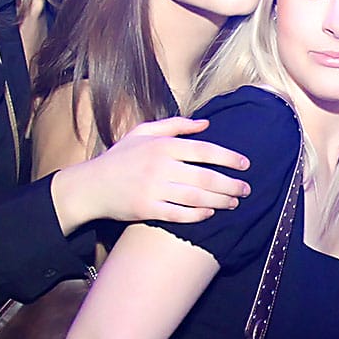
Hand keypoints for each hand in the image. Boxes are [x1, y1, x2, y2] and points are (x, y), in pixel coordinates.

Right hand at [51, 116, 250, 230]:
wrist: (91, 186)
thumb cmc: (120, 157)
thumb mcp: (143, 133)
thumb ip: (175, 126)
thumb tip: (206, 124)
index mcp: (162, 146)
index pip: (205, 150)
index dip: (229, 158)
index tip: (245, 165)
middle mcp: (160, 167)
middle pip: (206, 177)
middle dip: (231, 184)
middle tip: (246, 189)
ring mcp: (153, 189)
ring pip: (197, 197)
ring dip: (220, 201)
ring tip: (234, 202)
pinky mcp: (147, 209)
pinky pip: (180, 214)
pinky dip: (198, 214)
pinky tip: (210, 213)